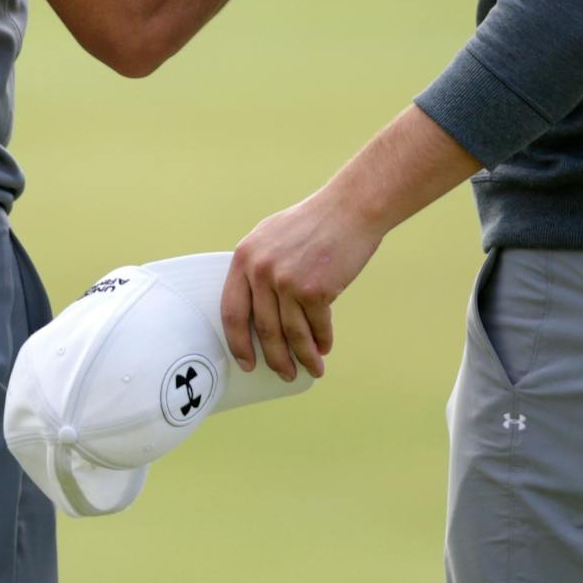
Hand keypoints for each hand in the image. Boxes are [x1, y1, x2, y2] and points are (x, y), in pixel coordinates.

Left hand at [219, 190, 386, 382]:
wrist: (350, 209)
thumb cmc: (314, 223)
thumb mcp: (271, 236)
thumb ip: (258, 267)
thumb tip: (257, 310)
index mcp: (244, 257)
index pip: (232, 311)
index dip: (237, 342)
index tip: (245, 362)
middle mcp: (261, 270)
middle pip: (263, 329)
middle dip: (275, 358)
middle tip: (284, 373)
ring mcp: (287, 280)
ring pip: (292, 334)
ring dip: (303, 357)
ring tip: (312, 369)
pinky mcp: (314, 290)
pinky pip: (316, 326)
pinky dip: (322, 341)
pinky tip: (325, 348)